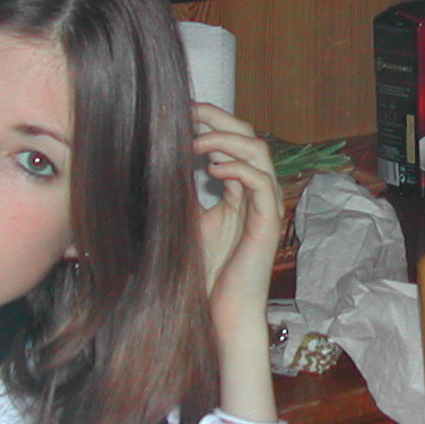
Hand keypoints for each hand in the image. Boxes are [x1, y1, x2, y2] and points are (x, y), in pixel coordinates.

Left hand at [192, 103, 282, 316]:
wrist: (222, 311)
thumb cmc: (205, 273)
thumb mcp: (186, 220)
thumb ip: (181, 191)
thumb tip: (157, 161)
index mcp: (241, 190)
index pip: (234, 141)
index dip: (212, 122)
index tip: (181, 112)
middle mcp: (258, 192)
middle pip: (250, 137)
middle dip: (219, 119)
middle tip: (189, 112)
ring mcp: (266, 206)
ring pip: (259, 152)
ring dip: (226, 141)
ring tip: (196, 143)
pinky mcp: (267, 223)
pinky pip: (262, 182)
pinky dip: (239, 169)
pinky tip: (214, 169)